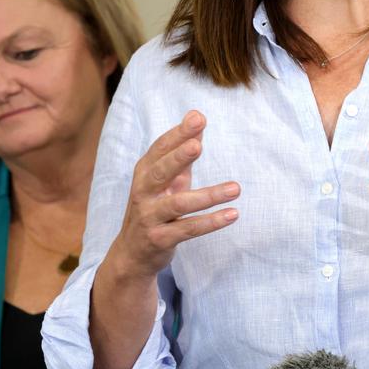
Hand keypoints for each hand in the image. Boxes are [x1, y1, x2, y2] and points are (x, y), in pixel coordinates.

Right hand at [115, 109, 239, 277]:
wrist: (133, 253)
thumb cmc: (156, 206)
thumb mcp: (168, 178)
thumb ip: (183, 150)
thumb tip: (196, 115)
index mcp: (144, 173)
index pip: (160, 148)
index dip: (178, 134)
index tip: (198, 119)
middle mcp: (143, 192)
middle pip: (159, 172)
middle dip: (178, 157)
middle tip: (197, 145)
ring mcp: (150, 217)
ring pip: (178, 204)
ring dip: (208, 195)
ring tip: (236, 188)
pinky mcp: (160, 239)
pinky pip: (188, 229)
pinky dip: (211, 222)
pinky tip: (232, 214)